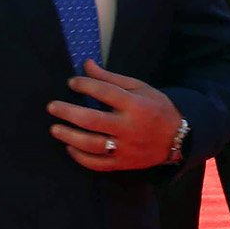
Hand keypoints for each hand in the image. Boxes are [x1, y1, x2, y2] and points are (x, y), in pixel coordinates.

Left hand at [45, 60, 183, 170]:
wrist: (177, 138)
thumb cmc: (156, 108)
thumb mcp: (140, 88)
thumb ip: (111, 78)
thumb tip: (86, 65)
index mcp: (136, 105)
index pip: (105, 92)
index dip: (85, 85)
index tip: (72, 82)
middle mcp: (129, 127)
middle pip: (92, 120)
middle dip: (68, 112)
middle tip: (52, 106)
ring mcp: (126, 148)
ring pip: (91, 144)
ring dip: (69, 136)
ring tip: (55, 129)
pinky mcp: (123, 163)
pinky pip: (97, 163)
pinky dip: (80, 157)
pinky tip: (70, 147)